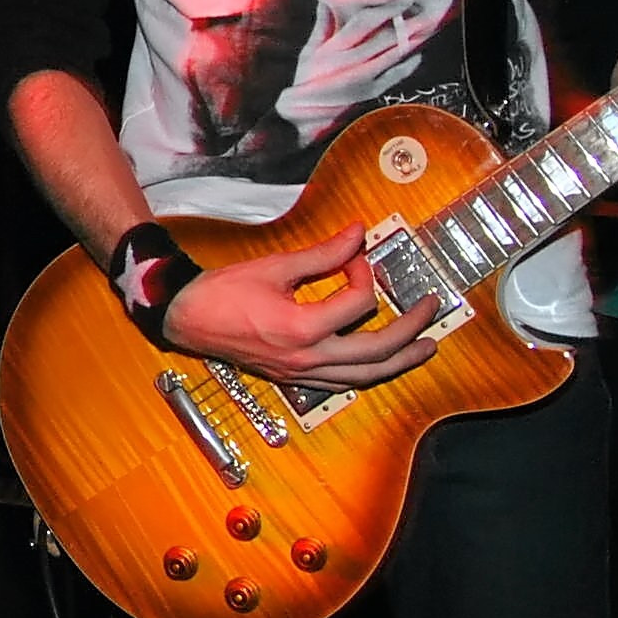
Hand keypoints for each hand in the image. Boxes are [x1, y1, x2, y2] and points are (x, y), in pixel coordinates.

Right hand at [160, 225, 439, 386]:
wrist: (186, 318)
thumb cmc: (224, 292)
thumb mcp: (276, 266)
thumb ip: (323, 254)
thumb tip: (358, 234)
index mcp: (302, 328)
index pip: (359, 303)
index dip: (364, 273)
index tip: (356, 256)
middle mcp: (307, 359)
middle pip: (377, 352)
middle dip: (410, 330)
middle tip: (431, 310)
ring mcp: (302, 374)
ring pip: (365, 375)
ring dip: (400, 361)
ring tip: (425, 347)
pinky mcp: (295, 379)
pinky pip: (343, 383)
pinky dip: (367, 372)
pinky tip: (380, 363)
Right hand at [273, 0, 434, 142]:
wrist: (306, 114)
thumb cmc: (306, 80)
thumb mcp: (309, 51)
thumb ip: (322, 26)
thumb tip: (326, 2)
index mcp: (334, 48)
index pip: (364, 22)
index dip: (385, 9)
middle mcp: (351, 61)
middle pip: (384, 36)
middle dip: (405, 22)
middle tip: (422, 11)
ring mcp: (364, 77)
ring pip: (393, 54)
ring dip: (410, 40)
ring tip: (424, 28)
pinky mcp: (372, 91)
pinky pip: (395, 75)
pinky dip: (408, 65)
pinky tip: (417, 55)